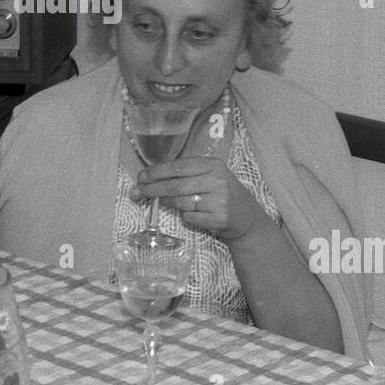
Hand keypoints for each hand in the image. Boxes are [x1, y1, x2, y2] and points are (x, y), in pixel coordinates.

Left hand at [135, 156, 265, 242]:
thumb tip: (152, 177)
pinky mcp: (218, 218)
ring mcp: (219, 200)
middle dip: (152, 189)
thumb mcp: (210, 176)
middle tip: (136, 192)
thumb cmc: (222, 194)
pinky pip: (190, 217)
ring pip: (180, 202)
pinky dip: (185, 216)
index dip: (156, 172)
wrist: (247, 218)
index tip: (141, 177)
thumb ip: (187, 174)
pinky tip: (190, 214)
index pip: (177, 167)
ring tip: (159, 201)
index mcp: (213, 165)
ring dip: (165, 202)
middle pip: (175, 185)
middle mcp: (217, 180)